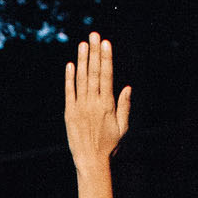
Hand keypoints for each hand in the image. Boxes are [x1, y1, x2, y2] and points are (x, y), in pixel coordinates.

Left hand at [63, 33, 130, 166]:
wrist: (90, 161)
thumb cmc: (109, 146)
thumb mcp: (122, 128)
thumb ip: (124, 106)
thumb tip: (128, 87)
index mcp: (107, 105)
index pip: (107, 76)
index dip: (106, 58)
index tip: (106, 43)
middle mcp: (93, 103)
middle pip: (94, 73)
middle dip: (94, 52)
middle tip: (94, 35)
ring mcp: (80, 107)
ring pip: (81, 79)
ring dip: (82, 60)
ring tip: (83, 44)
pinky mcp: (69, 113)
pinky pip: (69, 92)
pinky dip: (69, 78)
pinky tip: (70, 65)